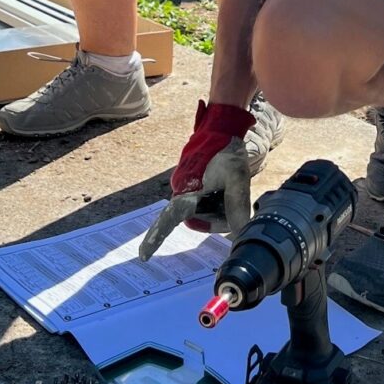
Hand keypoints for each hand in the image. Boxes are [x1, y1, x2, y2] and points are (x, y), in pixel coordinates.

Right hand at [139, 100, 254, 258]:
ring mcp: (185, 186)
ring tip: (229, 185)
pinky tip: (224, 183)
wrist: (221, 127)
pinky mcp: (191, 182)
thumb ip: (237, 208)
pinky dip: (215, 197)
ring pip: (202, 209)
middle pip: (198, 218)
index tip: (143, 256)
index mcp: (186, 192)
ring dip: (217, 205)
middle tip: (232, 196)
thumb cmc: (227, 151)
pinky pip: (202, 199)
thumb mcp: (237, 180)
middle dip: (216, 215)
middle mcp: (181, 190)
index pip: (168, 221)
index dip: (155, 240)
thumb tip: (240, 234)